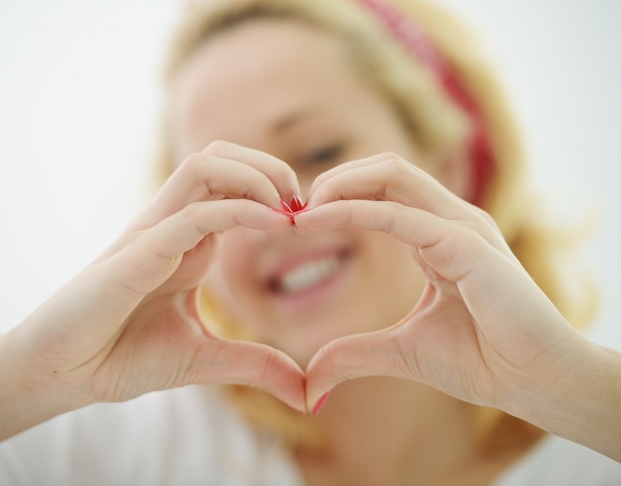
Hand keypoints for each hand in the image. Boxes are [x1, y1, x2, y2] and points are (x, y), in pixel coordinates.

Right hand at [0, 142, 305, 440]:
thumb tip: (309, 394)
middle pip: (221, 157)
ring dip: (257, 175)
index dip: (276, 191)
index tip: (308, 222)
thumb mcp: (208, 360)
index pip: (233, 184)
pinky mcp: (138, 253)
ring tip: (289, 209)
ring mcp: (154, 233)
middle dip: (271, 166)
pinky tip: (275, 225)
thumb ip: (258, 367)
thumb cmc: (123, 357)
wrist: (65, 376)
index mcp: (190, 241)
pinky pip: (194, 214)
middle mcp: (173, 225)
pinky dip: (240, 211)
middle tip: (304, 204)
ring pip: (206, 166)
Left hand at [294, 153, 581, 414]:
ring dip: (339, 185)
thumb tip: (312, 378)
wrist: (534, 384)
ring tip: (301, 212)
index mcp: (438, 236)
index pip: (384, 190)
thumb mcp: (402, 351)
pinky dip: (353, 211)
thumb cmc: (481, 361)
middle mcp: (450, 221)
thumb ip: (355, 353)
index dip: (338, 197)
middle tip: (293, 210)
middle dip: (334, 180)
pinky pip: (399, 214)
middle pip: (384, 170)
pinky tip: (315, 221)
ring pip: (391, 175)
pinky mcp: (466, 244)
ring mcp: (461, 227)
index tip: (297, 222)